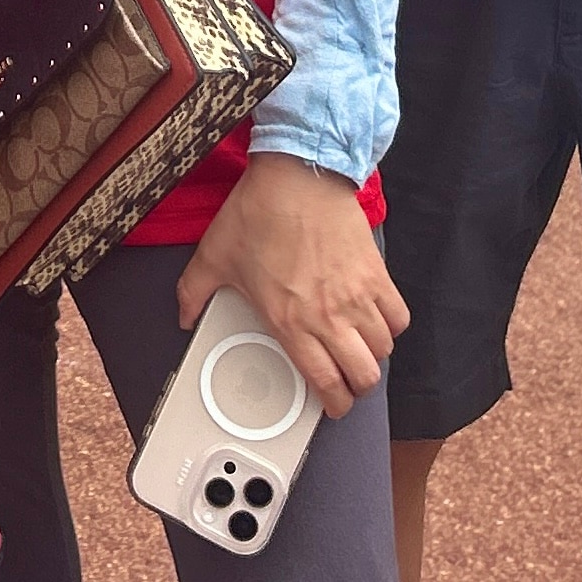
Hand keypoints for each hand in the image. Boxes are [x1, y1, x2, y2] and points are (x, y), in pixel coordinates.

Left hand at [174, 151, 406, 419]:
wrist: (298, 174)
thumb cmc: (258, 213)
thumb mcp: (213, 256)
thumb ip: (194, 293)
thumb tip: (183, 317)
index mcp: (289, 320)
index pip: (325, 382)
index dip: (334, 405)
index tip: (333, 406)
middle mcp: (328, 315)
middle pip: (363, 375)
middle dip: (357, 388)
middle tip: (347, 383)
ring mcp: (357, 296)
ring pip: (382, 349)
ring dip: (372, 357)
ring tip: (359, 352)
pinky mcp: (377, 274)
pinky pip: (398, 316)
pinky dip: (391, 325)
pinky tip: (377, 321)